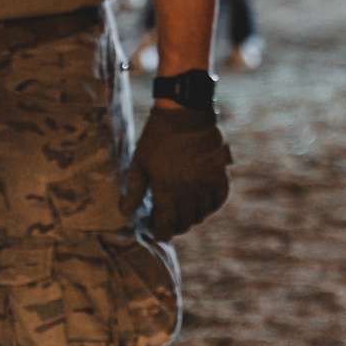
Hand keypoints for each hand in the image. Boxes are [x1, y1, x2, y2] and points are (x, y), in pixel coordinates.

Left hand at [120, 106, 231, 239]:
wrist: (185, 112)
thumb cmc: (157, 137)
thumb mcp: (139, 161)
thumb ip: (132, 190)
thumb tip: (125, 213)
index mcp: (166, 189)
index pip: (165, 226)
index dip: (160, 233)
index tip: (156, 231)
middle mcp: (188, 190)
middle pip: (185, 222)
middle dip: (175, 226)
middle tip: (168, 220)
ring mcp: (206, 182)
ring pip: (202, 214)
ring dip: (192, 217)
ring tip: (184, 210)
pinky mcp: (220, 172)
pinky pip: (220, 199)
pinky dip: (212, 206)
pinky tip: (203, 203)